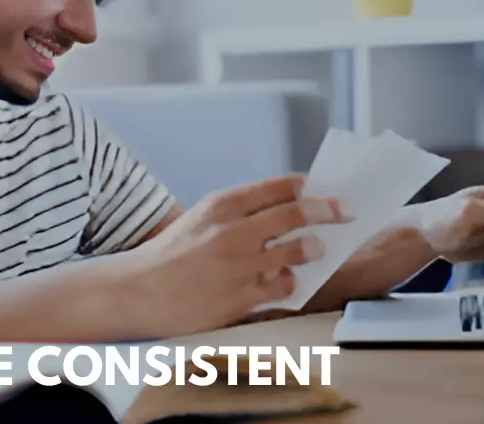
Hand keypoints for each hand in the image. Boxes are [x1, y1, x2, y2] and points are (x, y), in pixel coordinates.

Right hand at [118, 174, 348, 336]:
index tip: (327, 191)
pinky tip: (284, 280)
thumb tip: (288, 205)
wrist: (137, 291)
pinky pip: (283, 286)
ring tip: (314, 249)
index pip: (280, 187)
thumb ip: (240, 211)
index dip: (310, 188)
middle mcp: (232, 231)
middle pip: (296, 213)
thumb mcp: (201, 218)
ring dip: (311, 248)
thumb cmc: (172, 254)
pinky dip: (289, 281)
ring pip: (296, 250)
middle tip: (345, 213)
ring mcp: (237, 265)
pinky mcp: (240, 297)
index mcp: (222, 205)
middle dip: (328, 211)